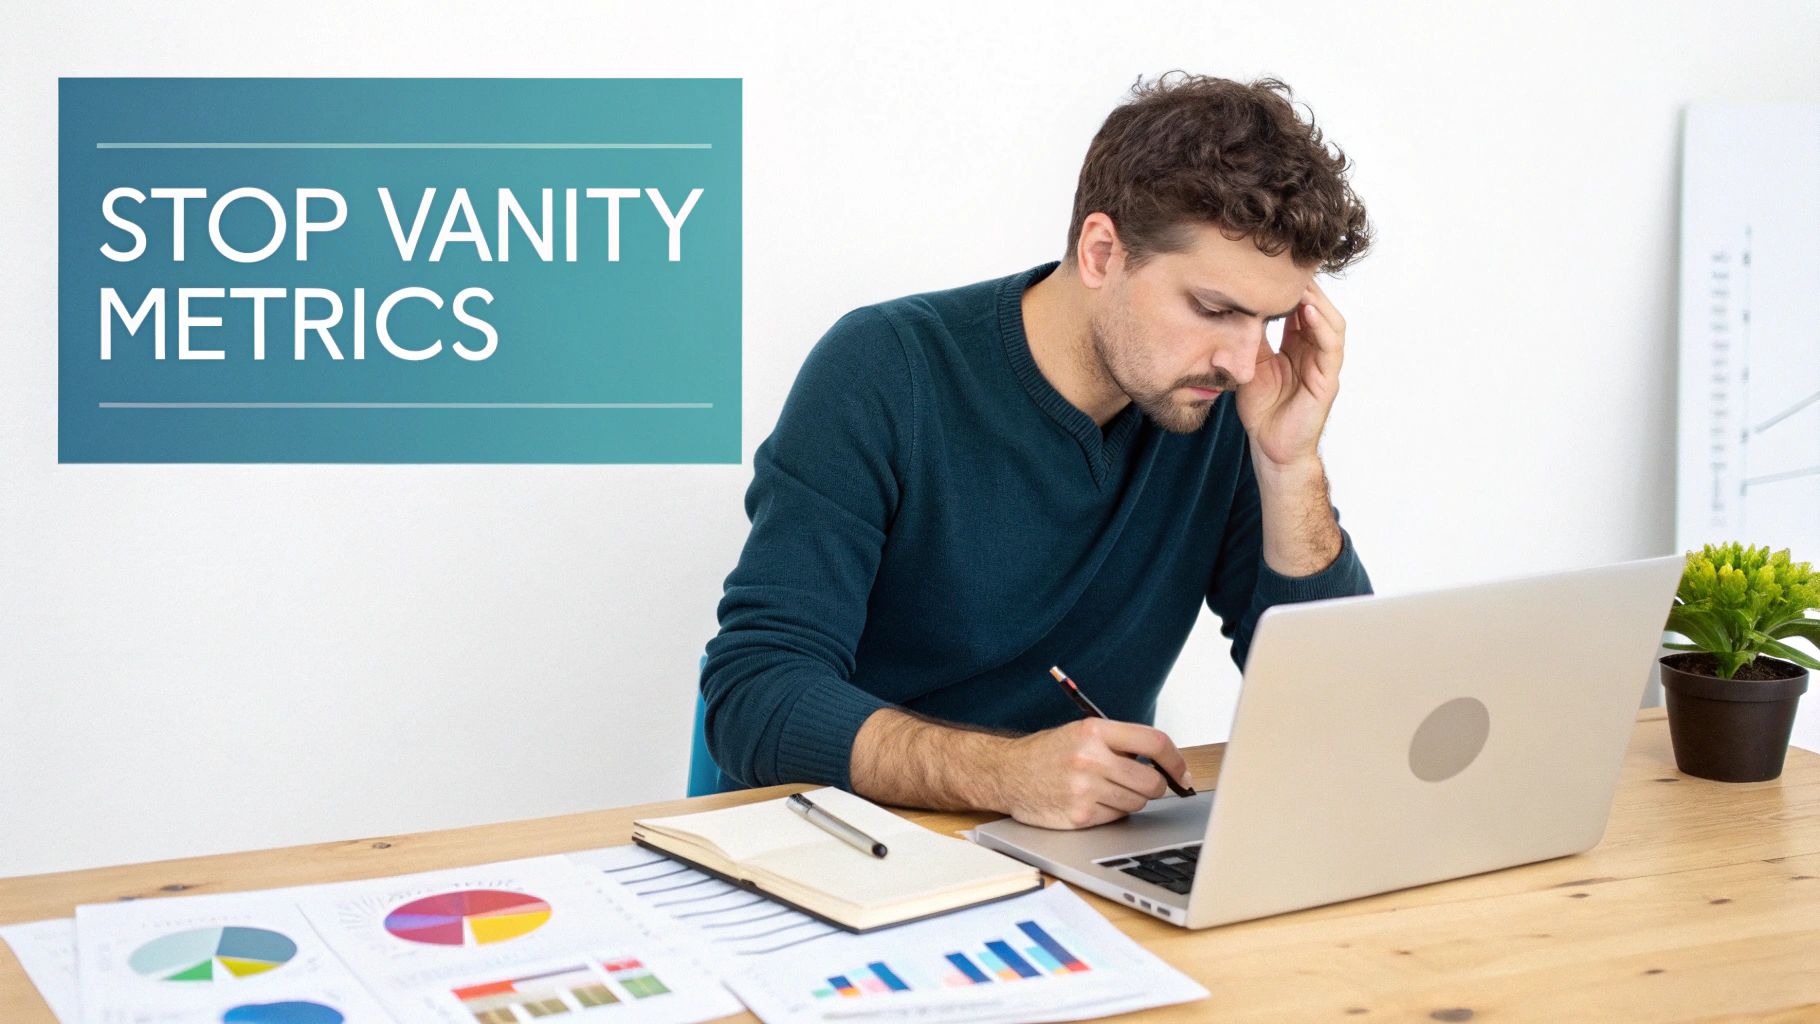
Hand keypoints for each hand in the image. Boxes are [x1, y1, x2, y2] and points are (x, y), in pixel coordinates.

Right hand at [991, 718, 1192, 829]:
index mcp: (1094, 731)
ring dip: (1128, 801)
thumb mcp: (1082, 733)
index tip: (1182, 775)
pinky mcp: (1079, 815)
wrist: (1006, 773)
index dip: (1176, 761)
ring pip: (1136, 804)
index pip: (1154, 742)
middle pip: (1151, 782)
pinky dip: (1110, 814)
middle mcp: (1090, 758)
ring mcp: (1084, 789)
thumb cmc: (1047, 754)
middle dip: (1153, 787)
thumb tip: (1165, 764)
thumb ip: (1120, 743)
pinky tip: (1089, 802)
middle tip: (1139, 784)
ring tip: (1103, 790)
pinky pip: (1115, 819)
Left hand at [1234, 279, 1347, 469]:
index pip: (1299, 309)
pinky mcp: (1328, 381)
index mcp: (1297, 346)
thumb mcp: (1249, 364)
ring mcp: (1324, 366)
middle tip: (1291, 265)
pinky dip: (1321, 327)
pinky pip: (1330, 348)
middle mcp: (1314, 352)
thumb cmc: (1262, 408)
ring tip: (1302, 281)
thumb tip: (1236, 307)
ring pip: (1330, 323)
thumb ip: (1250, 338)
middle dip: (1307, 287)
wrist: (1269, 446)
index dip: (1291, 288)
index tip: (1274, 267)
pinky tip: (1308, 311)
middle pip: (1318, 310)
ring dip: (1317, 301)